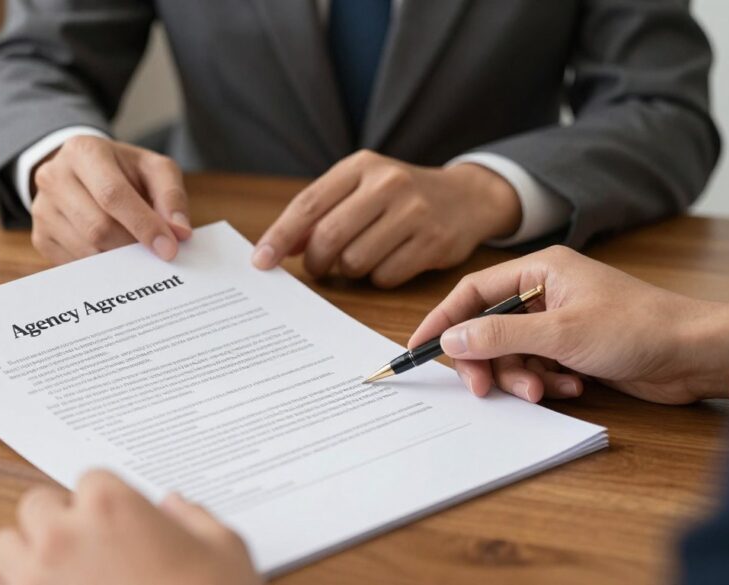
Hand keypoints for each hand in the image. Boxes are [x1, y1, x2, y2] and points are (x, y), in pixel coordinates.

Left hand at [0, 470, 261, 584]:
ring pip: (4, 548)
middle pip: (36, 507)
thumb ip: (194, 520)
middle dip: (58, 524)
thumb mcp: (225, 550)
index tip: (118, 525)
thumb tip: (176, 507)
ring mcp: (34, 580)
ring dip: (26, 559)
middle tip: (87, 550)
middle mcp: (63, 535)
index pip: (89, 480)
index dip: (106, 504)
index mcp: (111, 505)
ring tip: (60, 579)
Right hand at [31, 136, 191, 263]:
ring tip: (138, 255)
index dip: (143, 224)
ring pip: (85, 251)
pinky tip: (116, 258)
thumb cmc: (124, 171)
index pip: (112, 194)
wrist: (84, 173)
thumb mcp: (153, 169)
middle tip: (156, 257)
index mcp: (84, 151)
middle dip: (132, 247)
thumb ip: (171, 196)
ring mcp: (43, 209)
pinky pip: (74, 264)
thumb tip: (180, 232)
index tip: (168, 249)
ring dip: (119, 261)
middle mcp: (54, 177)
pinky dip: (102, 269)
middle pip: (97, 227)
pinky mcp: (41, 236)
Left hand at [250, 150, 521, 287]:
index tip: (261, 261)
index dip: (279, 236)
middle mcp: (388, 183)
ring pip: (354, 262)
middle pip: (327, 238)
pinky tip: (390, 261)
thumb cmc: (399, 196)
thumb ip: (320, 212)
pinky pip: (384, 277)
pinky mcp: (433, 241)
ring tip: (361, 257)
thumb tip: (280, 247)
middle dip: (315, 261)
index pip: (308, 205)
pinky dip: (378, 278)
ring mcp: (414, 212)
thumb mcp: (360, 188)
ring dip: (349, 270)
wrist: (467, 197)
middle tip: (317, 267)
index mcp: (360, 166)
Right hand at [408, 246, 728, 403]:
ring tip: (546, 390)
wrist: (694, 354)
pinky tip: (574, 387)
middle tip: (486, 388)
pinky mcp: (572, 349)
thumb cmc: (638, 328)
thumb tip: (450, 339)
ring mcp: (558, 322)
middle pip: (488, 329)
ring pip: (513, 354)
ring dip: (523, 377)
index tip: (419, 347)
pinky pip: (537, 368)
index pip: (473, 292)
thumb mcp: (559, 334)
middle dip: (488, 362)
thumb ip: (499, 336)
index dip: (443, 320)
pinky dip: (548, 383)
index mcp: (539, 270)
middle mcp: (545, 292)